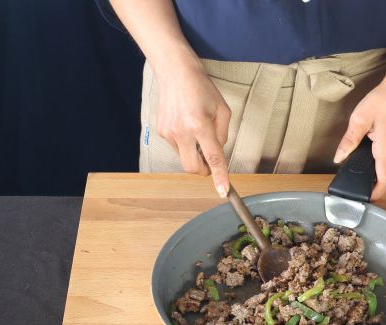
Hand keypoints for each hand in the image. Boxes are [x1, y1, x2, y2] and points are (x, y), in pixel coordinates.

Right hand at [155, 55, 230, 196]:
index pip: (212, 158)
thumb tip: (218, 153)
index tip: (223, 191)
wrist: (175, 72)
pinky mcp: (161, 132)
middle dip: (204, 171)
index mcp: (200, 125)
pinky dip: (186, 143)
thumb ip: (223, 135)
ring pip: (185, 157)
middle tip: (211, 162)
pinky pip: (177, 147)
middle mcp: (182, 131)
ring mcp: (168, 133)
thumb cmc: (201, 88)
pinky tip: (187, 125)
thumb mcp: (222, 110)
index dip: (219, 177)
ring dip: (195, 153)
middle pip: (193, 168)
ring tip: (197, 130)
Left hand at [334, 70, 385, 200]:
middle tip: (362, 156)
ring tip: (374, 139)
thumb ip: (348, 142)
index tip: (366, 198)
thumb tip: (339, 157)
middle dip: (373, 169)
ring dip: (382, 158)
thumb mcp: (359, 119)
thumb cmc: (383, 99)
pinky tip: (384, 136)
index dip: (375, 193)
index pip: (384, 181)